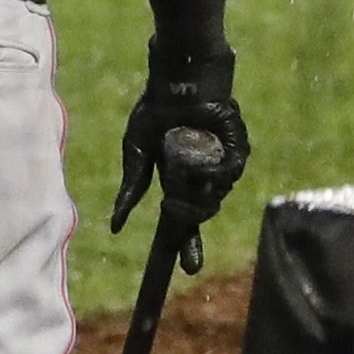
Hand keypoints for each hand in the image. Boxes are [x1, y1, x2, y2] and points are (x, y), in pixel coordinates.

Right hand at [113, 70, 245, 270]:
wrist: (178, 82)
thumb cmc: (155, 112)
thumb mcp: (136, 152)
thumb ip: (132, 188)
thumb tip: (117, 226)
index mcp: (178, 181)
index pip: (183, 219)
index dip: (185, 244)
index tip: (186, 270)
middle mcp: (202, 178)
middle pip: (201, 214)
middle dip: (191, 228)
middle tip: (181, 230)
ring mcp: (221, 166)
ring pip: (214, 196)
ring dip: (196, 190)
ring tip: (181, 165)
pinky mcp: (237, 152)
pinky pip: (228, 173)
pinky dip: (213, 171)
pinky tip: (199, 160)